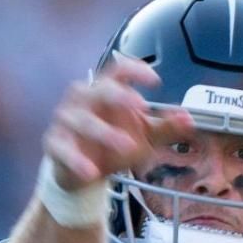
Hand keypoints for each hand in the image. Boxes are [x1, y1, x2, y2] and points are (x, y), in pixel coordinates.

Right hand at [43, 57, 194, 189]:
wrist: (85, 171)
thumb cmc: (114, 143)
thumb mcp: (145, 136)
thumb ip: (165, 127)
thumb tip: (188, 118)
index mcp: (106, 90)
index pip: (119, 70)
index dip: (135, 70)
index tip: (155, 81)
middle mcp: (84, 98)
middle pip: (99, 89)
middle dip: (119, 96)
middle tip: (140, 106)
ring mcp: (66, 120)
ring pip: (81, 120)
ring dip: (104, 132)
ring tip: (126, 147)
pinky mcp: (54, 143)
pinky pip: (63, 149)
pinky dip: (76, 160)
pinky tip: (91, 172)